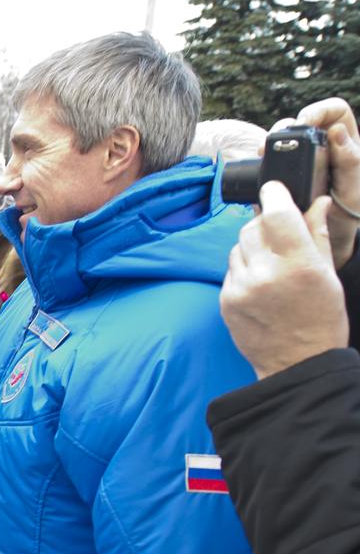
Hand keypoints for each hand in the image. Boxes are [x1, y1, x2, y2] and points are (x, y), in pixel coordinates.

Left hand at [221, 181, 348, 378]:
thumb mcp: (328, 275)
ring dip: (253, 247)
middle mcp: (266, 273)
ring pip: (238, 246)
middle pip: (252, 226)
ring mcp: (241, 288)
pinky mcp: (225, 300)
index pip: (277, 212)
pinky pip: (230, 269)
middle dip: (264, 223)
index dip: (274, 195)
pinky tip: (260, 284)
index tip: (275, 190)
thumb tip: (318, 202)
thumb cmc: (320, 319)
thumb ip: (317, 234)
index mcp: (298, 264)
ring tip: (272, 266)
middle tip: (279, 235)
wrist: (296, 363)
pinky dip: (243, 268)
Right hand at [269, 97, 359, 268]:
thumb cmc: (351, 209)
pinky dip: (262, 163)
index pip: (334, 111)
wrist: (334, 235)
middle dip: (286, 127)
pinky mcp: (284, 175)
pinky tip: (259, 167)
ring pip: (282, 140)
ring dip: (270, 143)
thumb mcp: (356, 185)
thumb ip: (350, 159)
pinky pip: (270, 162)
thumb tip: (336, 131)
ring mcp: (301, 161)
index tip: (306, 122)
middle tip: (278, 139)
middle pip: (301, 122)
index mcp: (345, 141)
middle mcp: (322, 146)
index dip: (319, 110)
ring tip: (263, 153)